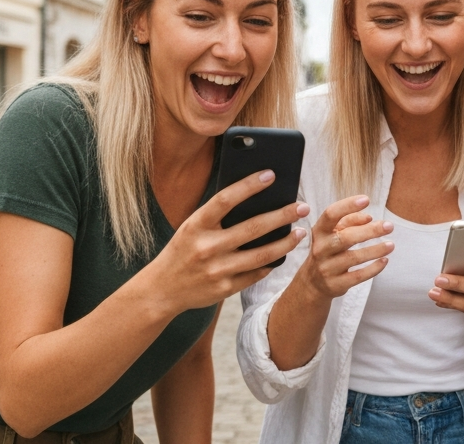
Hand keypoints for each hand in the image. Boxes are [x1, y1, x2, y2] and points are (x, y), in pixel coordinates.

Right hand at [151, 170, 307, 313]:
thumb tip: (255, 197)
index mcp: (196, 225)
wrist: (161, 290)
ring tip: (300, 232)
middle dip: (282, 215)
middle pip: (253, 228)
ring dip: (285, 243)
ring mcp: (216, 270)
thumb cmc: (182, 250)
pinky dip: (271, 263)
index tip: (271, 174)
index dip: (249, 185)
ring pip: (261, 255)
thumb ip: (217, 215)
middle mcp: (206, 247)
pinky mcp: (224, 289)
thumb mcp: (192, 227)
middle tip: (303, 206)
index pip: (225, 200)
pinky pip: (255, 274)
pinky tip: (282, 254)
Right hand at [294, 195, 393, 301]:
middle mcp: (320, 249)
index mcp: (319, 232)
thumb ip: (349, 221)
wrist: (313, 283)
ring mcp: (327, 268)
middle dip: (369, 231)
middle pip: (345, 237)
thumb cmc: (328, 250)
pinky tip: (384, 260)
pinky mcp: (336, 284)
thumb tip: (368, 217)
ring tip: (391, 245)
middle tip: (389, 226)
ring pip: (353, 258)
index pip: (330, 214)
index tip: (366, 199)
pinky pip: (358, 276)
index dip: (347, 206)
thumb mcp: (332, 233)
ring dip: (375, 250)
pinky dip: (373, 268)